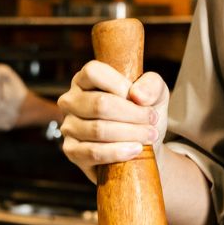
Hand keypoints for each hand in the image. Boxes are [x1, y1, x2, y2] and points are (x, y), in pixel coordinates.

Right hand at [57, 61, 169, 182]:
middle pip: (100, 104)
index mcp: (84, 80)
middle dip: (133, 114)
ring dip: (130, 133)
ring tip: (150, 135)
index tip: (142, 100)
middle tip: (152, 120)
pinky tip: (136, 149)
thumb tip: (137, 95)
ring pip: (98, 129)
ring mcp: (68, 127)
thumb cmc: (142, 116)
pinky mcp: (72, 152)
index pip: (93, 72)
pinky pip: (93, 152)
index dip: (120, 85)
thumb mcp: (154, 94)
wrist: (140, 149)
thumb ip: (152, 85)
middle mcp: (71, 101)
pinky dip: (118, 152)